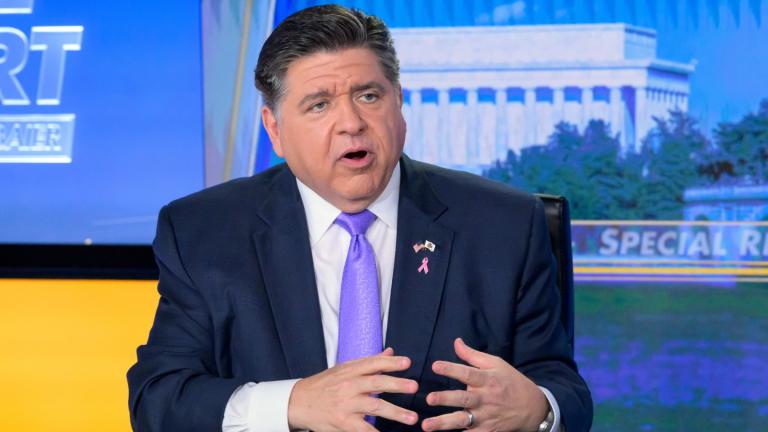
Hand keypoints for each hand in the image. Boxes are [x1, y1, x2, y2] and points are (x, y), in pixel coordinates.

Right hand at [287, 347, 419, 430]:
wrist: (298, 402)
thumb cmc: (324, 385)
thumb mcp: (344, 369)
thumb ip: (369, 362)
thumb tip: (391, 352)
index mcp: (350, 371)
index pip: (373, 364)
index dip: (390, 363)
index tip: (407, 363)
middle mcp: (349, 386)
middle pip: (375, 383)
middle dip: (396, 385)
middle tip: (414, 386)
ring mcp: (346, 405)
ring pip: (374, 407)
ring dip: (395, 413)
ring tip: (412, 418)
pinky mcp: (343, 422)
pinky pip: (363, 429)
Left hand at [421, 338, 547, 431]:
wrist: (533, 407)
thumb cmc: (511, 381)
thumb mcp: (496, 364)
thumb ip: (473, 355)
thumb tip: (456, 342)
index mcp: (487, 380)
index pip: (467, 373)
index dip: (451, 369)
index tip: (435, 366)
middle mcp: (485, 399)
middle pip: (463, 399)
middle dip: (446, 399)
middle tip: (429, 399)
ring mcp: (486, 417)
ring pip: (462, 421)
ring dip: (444, 424)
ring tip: (426, 425)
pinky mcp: (487, 431)